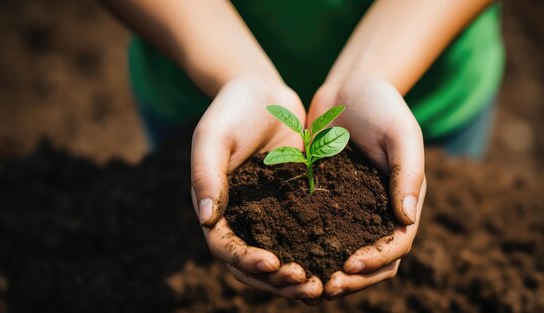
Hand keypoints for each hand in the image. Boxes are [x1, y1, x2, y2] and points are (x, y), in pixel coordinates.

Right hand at [191, 77, 322, 300]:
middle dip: (278, 281)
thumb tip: (207, 218)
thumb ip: (205, 173)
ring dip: (296, 278)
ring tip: (323, 287)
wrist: (264, 91)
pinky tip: (338, 262)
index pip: (225, 246)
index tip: (273, 264)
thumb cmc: (232, 108)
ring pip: (279, 258)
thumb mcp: (213, 134)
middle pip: (253, 264)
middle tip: (308, 287)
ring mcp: (267, 215)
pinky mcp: (292, 207)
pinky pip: (302, 238)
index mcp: (214, 206)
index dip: (246, 261)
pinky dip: (315, 254)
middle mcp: (240, 218)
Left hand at [308, 77, 426, 298]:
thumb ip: (407, 171)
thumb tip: (407, 218)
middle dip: (354, 280)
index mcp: (404, 200)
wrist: (349, 88)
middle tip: (325, 287)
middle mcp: (381, 213)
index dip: (377, 260)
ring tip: (305, 283)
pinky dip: (310, 253)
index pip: (397, 244)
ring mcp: (355, 212)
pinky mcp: (329, 205)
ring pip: (348, 257)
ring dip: (332, 274)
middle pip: (374, 263)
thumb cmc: (381, 104)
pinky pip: (322, 236)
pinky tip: (287, 259)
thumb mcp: (401, 131)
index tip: (350, 264)